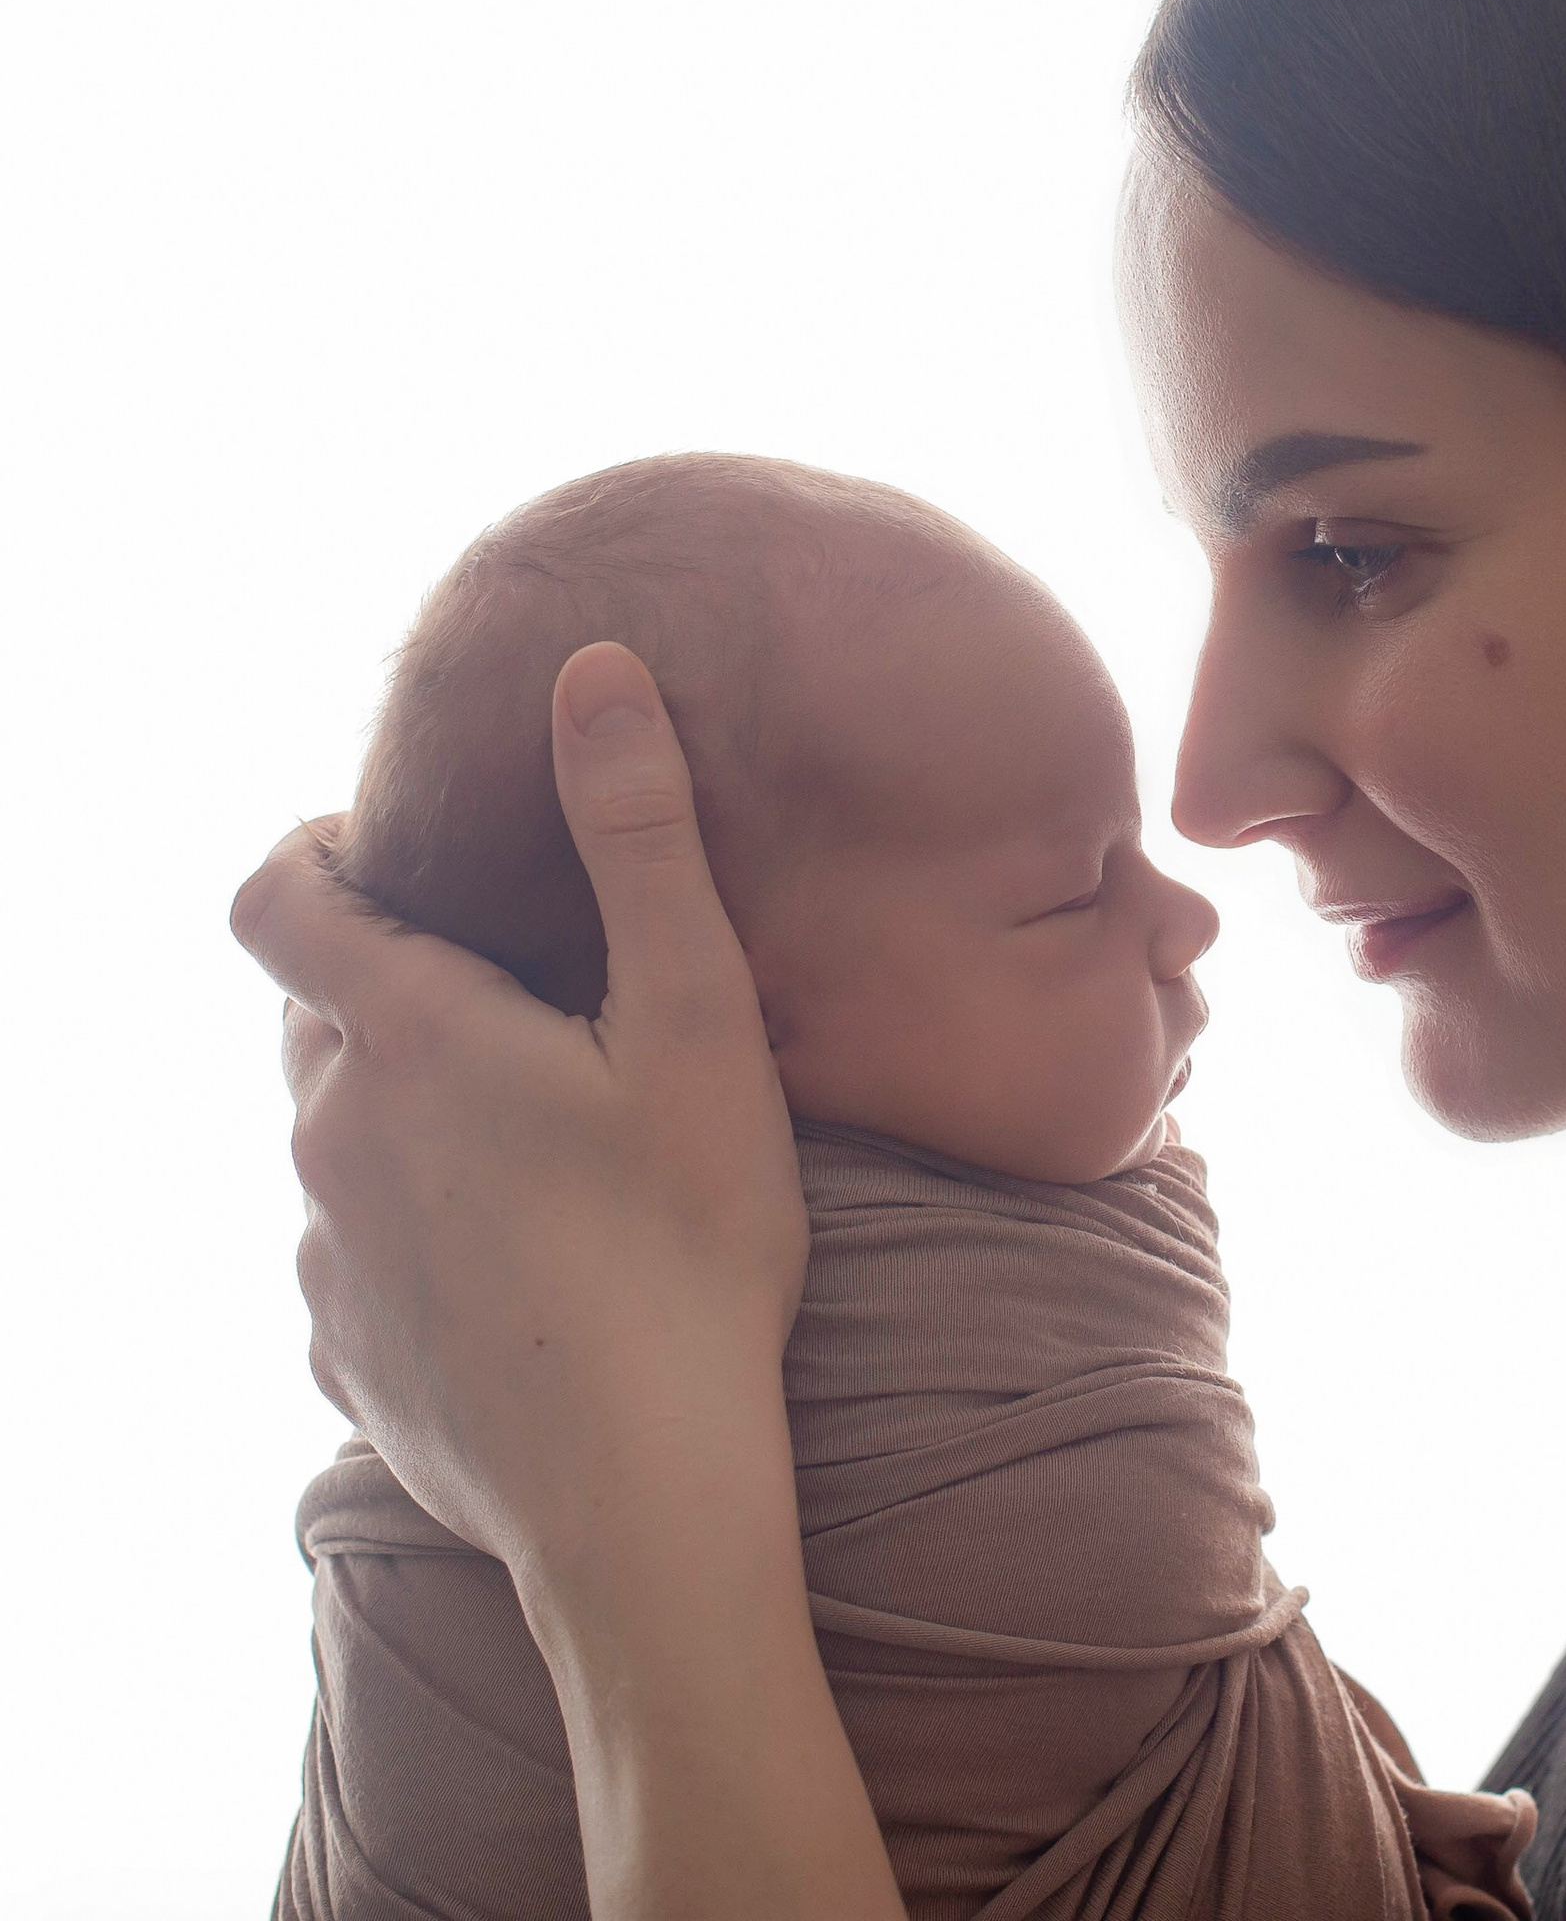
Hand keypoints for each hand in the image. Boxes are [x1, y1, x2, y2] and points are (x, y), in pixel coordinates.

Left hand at [238, 643, 902, 1915]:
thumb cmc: (686, 1241)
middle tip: (525, 1002)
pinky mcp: (341, 1355)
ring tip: (541, 1144)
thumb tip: (593, 666)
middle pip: (313, 1017)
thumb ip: (638, 836)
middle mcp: (326, 1137)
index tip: (395, 851)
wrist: (643, 1496)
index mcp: (403, 1037)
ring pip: (336, 1138)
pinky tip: (522, 1264)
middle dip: (392, 984)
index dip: (312, 851)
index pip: (275, 898)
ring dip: (409, 1113)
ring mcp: (321, 1256)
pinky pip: (353, 1253)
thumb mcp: (693, 1020)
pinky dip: (414, 1229)